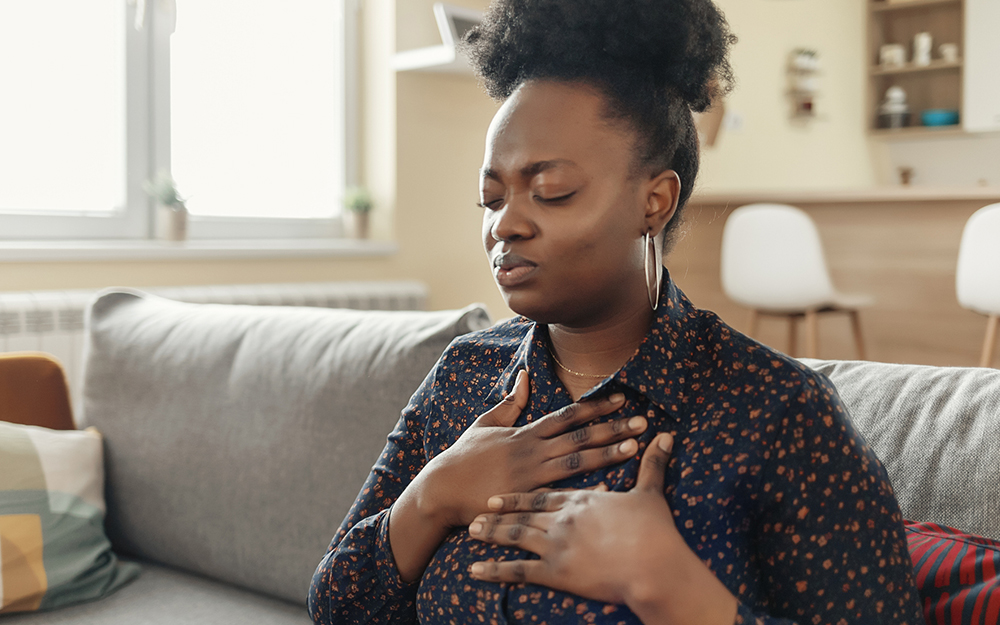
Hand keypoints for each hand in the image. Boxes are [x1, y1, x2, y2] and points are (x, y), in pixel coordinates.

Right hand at [422, 369, 646, 527]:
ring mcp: (530, 475)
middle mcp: (531, 451)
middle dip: (611, 428)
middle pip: (579, 436)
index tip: (620, 399)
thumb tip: (524, 376)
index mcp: (524, 433)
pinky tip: (607, 488)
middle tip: (642, 421)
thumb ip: (509, 403)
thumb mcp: (484, 424)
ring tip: (633, 447)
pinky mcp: (525, 498)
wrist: (440, 490)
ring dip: (606, 454)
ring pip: (575, 462)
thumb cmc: (462, 458)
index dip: (595, 407)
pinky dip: (584, 490)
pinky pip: (560, 493)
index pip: (567, 416)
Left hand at [465, 432, 679, 606]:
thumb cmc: (654, 533)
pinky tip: (475, 570)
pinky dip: (494, 570)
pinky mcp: (555, 572)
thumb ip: (653, 465)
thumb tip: (666, 437)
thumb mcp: (651, 494)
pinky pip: (517, 571)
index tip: (504, 488)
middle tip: (478, 506)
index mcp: (579, 499)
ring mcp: (555, 544)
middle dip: (500, 508)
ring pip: (514, 535)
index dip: (522, 490)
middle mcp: (561, 517)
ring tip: (471, 531)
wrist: (653, 566)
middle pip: (523, 510)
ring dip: (492, 533)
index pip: (545, 490)